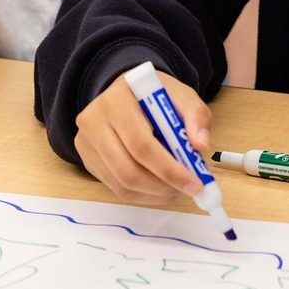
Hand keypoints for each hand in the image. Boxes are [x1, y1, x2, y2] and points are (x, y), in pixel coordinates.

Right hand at [74, 70, 212, 205]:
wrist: (126, 93)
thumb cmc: (155, 96)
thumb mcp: (181, 96)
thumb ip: (196, 116)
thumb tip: (201, 146)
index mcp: (117, 100)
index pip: (141, 145)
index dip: (169, 169)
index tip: (195, 183)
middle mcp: (94, 120)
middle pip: (129, 169)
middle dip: (163, 186)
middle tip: (188, 191)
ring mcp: (86, 142)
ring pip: (122, 183)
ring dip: (154, 194)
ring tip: (176, 189)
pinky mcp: (87, 159)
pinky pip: (116, 188)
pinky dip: (142, 195)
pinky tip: (159, 188)